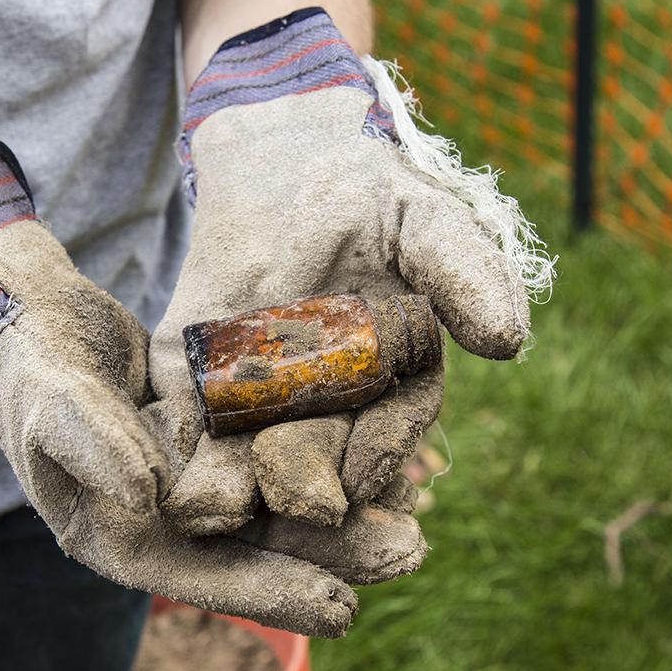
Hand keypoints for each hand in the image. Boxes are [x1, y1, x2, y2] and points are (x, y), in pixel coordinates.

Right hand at [0, 137, 366, 637]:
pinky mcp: (210, 436)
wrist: (20, 319)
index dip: (272, 592)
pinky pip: (272, 453)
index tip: (343, 610)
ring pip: (274, 505)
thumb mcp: (49, 403)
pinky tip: (377, 451)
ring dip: (340, 514)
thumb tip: (150, 498)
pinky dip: (318, 455)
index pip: (202, 576)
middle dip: (331, 555)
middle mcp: (160, 520)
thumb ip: (93, 445)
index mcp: (118, 536)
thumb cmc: (25, 368)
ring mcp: (188, 479)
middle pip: (256, 548)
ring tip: (416, 519)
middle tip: (411, 553)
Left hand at [148, 9, 547, 543]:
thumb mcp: (421, 220)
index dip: (378, 454)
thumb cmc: (362, 191)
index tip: (360, 476)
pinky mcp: (195, 387)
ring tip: (214, 510)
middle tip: (288, 510)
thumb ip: (463, 272)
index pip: (387, 432)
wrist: (276, 160)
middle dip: (304, 492)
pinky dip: (175, 454)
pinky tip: (161, 476)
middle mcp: (324, 411)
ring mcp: (257, 405)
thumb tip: (510, 338)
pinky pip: (185, 428)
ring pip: (248, 463)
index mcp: (387, 388)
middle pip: (316, 465)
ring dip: (232, 491)